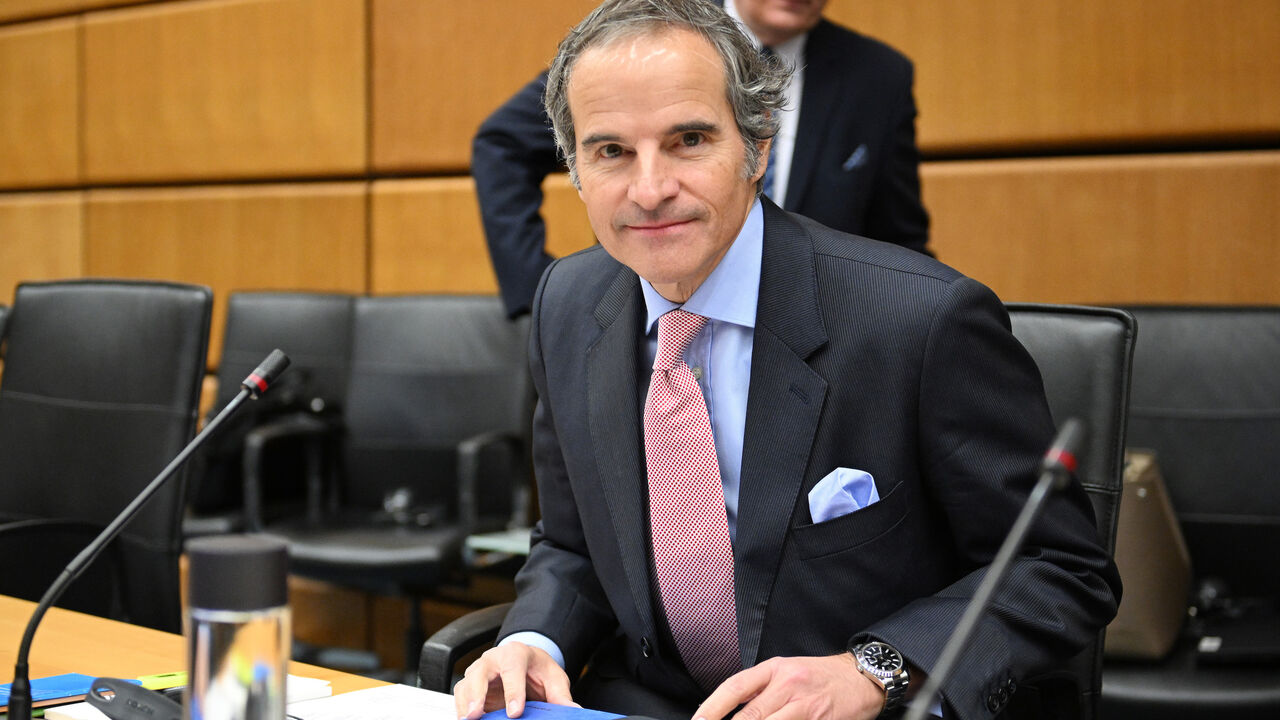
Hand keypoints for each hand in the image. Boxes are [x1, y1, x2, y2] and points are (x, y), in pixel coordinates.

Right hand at [453, 641, 576, 718]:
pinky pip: (460, 695)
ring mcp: (479, 670)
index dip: (513, 692)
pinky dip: (461, 708)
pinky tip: (465, 719)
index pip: (512, 670)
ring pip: (466, 684)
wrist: (525, 662)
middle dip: (477, 694)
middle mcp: (493, 659)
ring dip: (465, 703)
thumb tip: (573, 709)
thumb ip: (560, 695)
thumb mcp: (553, 678)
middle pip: (481, 673)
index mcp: (516, 653)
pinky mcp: (470, 684)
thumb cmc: (538, 669)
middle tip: (477, 714)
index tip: (516, 713)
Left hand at [693, 654, 884, 719]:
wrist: (862, 678)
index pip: (734, 687)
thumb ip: (760, 690)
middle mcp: (788, 683)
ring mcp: (805, 704)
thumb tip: (727, 710)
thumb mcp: (787, 671)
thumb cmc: (821, 677)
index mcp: (774, 669)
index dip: (711, 708)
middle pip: (750, 715)